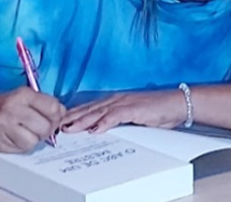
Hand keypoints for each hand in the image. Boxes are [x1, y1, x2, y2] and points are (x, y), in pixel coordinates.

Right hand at [0, 87, 65, 152]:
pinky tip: (17, 137)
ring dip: (34, 139)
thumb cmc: (8, 104)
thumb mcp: (26, 96)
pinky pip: (20, 149)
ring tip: (28, 132)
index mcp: (24, 94)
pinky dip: (23, 146)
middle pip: (45, 127)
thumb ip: (46, 103)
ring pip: (33, 141)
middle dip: (47, 130)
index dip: (57, 115)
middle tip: (41, 128)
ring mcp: (4, 126)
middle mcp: (13, 109)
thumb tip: (63, 115)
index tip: (53, 117)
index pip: (53, 108)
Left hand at [61, 91, 186, 133]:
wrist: (174, 103)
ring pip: (98, 112)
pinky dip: (104, 122)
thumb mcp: (132, 115)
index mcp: (114, 100)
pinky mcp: (133, 109)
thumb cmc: (154, 110)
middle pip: (89, 109)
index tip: (61, 121)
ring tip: (69, 128)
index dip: (75, 114)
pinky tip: (94, 130)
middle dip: (72, 117)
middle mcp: (116, 99)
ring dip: (82, 120)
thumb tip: (101, 127)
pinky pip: (116, 116)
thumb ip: (117, 119)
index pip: (90, 107)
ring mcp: (124, 103)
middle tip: (56, 125)